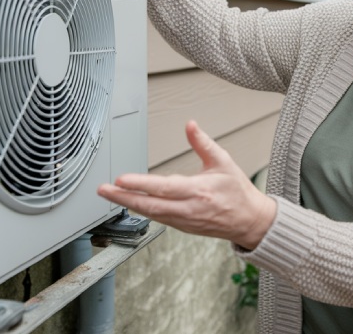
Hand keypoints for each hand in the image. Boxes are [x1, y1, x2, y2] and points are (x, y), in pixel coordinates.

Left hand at [97, 121, 276, 249]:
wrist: (249, 220)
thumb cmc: (237, 191)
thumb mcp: (224, 161)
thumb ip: (203, 143)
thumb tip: (190, 125)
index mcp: (198, 191)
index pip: (163, 188)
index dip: (140, 185)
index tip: (121, 179)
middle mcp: (188, 209)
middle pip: (149, 205)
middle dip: (123, 197)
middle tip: (103, 190)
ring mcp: (184, 221)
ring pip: (151, 214)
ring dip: (129, 204)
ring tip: (110, 195)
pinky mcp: (183, 227)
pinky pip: (158, 218)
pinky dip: (142, 211)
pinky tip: (130, 203)